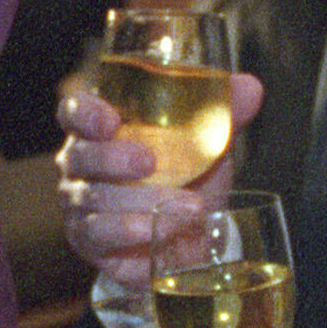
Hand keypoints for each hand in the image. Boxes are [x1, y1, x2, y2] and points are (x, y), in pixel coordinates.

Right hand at [55, 69, 265, 289]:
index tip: (111, 120)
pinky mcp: (89, 240)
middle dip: (113, 157)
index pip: (75, 111)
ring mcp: (80, 203)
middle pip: (79, 155)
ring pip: (94, 199)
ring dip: (140, 202)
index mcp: (101, 128)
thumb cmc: (186, 174)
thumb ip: (222, 113)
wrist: (191, 231)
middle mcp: (80, 164)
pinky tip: (160, 233)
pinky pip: (99, 236)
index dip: (86, 113)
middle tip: (151, 162)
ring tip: (187, 207)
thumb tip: (251, 87)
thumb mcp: (205, 143)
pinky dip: (131, 234)